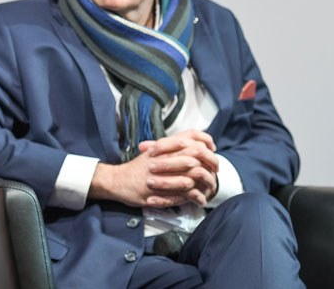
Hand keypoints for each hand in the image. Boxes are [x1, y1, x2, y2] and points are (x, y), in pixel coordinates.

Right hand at [89, 129, 217, 207]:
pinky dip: (196, 195)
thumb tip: (188, 143)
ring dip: (206, 180)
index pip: (190, 135)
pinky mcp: (162, 188)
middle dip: (211, 161)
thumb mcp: (150, 152)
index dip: (205, 140)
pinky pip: (186, 191)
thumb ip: (168, 148)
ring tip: (210, 186)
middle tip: (216, 169)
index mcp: (163, 145)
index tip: (212, 148)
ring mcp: (164, 171)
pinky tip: (200, 199)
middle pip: (196, 152)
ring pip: (194, 171)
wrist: (117, 181)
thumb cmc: (135, 168)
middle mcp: (165, 155)